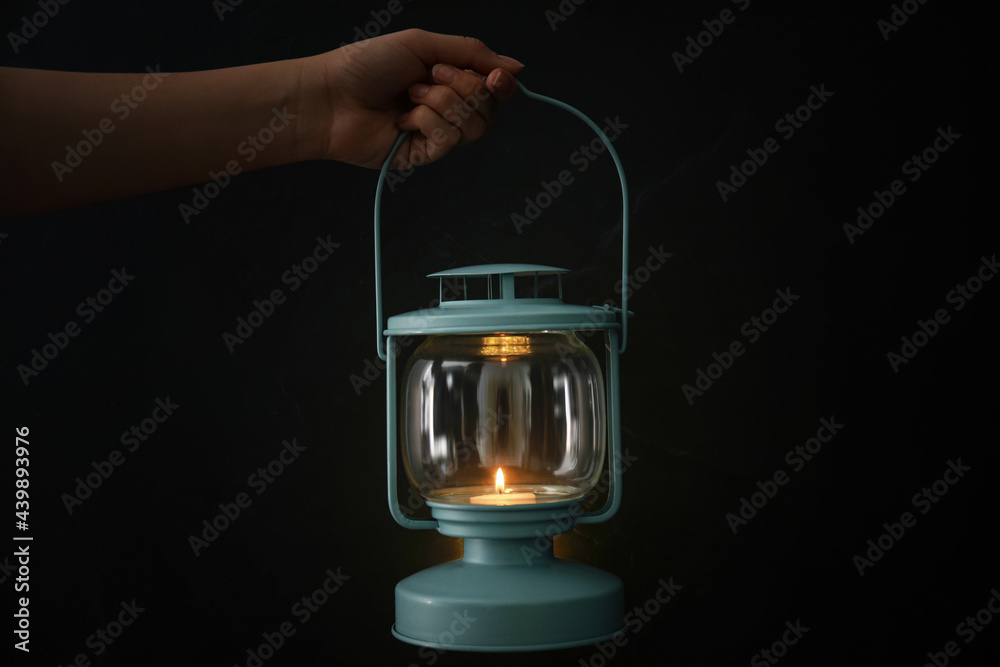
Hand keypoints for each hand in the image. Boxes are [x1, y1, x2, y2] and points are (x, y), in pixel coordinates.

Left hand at [303, 29, 523, 169]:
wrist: (331, 94)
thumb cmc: (366, 64)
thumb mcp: (423, 44)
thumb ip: (471, 52)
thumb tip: (516, 67)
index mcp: (450, 79)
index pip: (496, 89)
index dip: (502, 85)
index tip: (494, 76)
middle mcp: (448, 108)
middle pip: (490, 109)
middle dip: (465, 88)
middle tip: (432, 75)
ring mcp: (436, 134)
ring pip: (473, 126)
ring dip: (443, 102)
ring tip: (411, 94)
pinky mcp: (424, 156)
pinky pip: (449, 140)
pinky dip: (427, 122)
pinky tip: (403, 119)